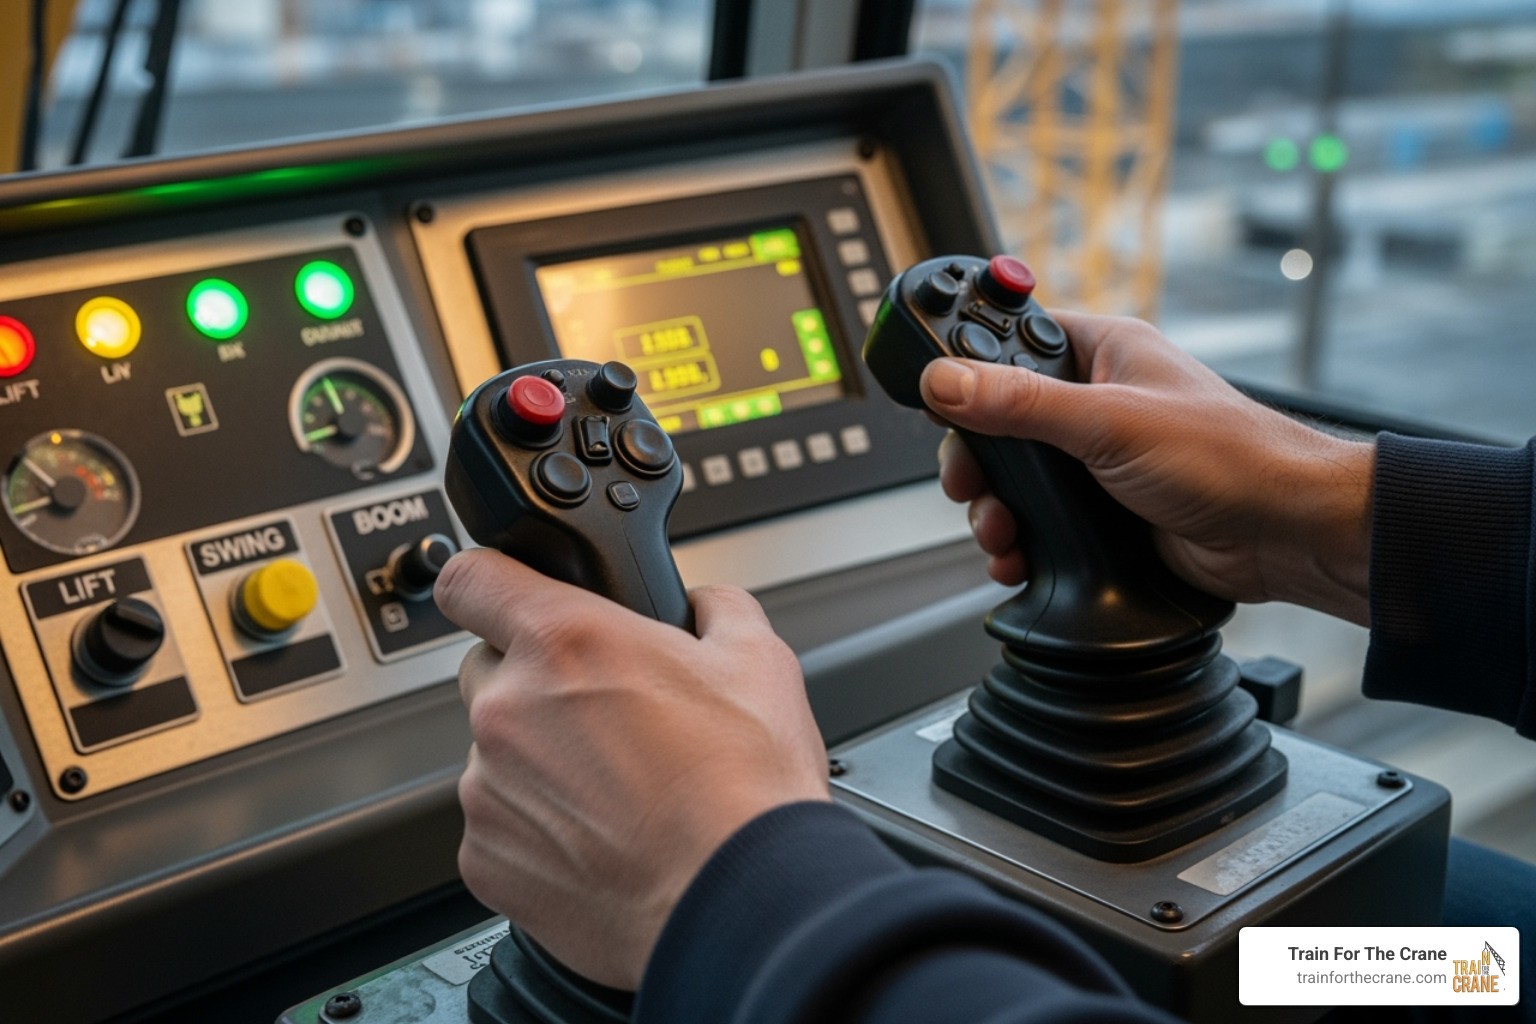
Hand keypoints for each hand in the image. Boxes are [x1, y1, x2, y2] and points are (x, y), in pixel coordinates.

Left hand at [435, 549, 829, 988]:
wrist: (740, 901)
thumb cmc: (746, 789)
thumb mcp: (758, 659)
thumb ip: (714, 608)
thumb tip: (704, 605)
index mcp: (565, 642)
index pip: (471, 578)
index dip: (488, 582)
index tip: (500, 595)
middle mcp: (509, 709)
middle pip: (488, 671)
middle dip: (536, 684)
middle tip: (603, 716)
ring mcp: (488, 790)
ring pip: (497, 756)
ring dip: (541, 764)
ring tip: (618, 793)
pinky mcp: (485, 860)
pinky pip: (498, 828)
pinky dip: (537, 832)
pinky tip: (601, 839)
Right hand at [921, 310, 1373, 624]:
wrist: (1284, 535)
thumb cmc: (1230, 457)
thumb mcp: (1110, 423)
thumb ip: (1021, 403)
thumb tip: (946, 381)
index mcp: (1102, 353)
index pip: (1012, 340)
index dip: (969, 364)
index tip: (935, 393)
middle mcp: (1096, 401)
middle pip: (998, 419)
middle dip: (976, 459)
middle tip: (968, 482)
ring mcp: (1096, 460)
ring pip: (1014, 478)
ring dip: (994, 509)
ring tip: (1000, 530)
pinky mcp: (1101, 512)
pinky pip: (1038, 521)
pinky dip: (1020, 542)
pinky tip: (1018, 557)